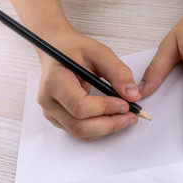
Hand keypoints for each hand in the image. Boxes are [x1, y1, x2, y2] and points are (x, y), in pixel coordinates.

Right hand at [37, 24, 140, 140]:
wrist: (57, 50)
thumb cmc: (75, 50)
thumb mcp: (99, 52)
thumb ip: (118, 72)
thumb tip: (133, 96)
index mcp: (54, 81)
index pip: (79, 106)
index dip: (105, 109)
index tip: (125, 104)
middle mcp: (48, 101)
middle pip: (80, 126)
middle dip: (110, 124)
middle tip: (131, 117)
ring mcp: (51, 113)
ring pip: (81, 133)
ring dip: (107, 129)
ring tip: (126, 118)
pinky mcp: (58, 119)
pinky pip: (81, 132)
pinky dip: (100, 129)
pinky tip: (113, 118)